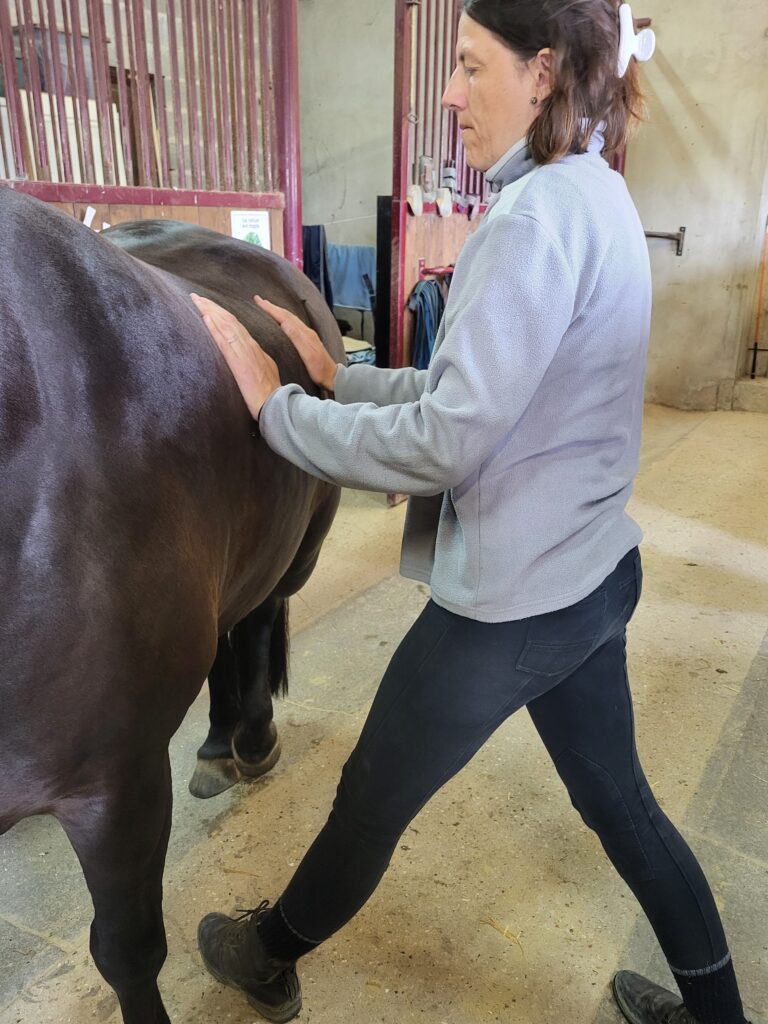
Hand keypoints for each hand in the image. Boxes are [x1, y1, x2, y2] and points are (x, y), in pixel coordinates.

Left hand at [191, 293, 280, 420]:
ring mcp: (243, 352)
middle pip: (228, 320)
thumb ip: (257, 356)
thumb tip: (251, 350)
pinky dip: (215, 328)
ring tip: (197, 301)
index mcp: (253, 346)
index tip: (209, 304)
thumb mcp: (266, 366)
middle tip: (196, 296)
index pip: (235, 324)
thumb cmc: (271, 389)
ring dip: (210, 311)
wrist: (274, 401)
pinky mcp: (237, 362)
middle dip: (212, 306)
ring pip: (225, 325)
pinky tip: (206, 318)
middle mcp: (248, 344)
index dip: (221, 312)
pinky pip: (224, 341)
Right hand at [254, 295, 337, 392]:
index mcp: (304, 334)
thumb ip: (297, 339)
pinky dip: (284, 318)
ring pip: (290, 318)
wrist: (332, 376)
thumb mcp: (308, 356)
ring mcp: (308, 334)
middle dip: (272, 307)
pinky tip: (280, 320)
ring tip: (267, 307)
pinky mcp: (308, 339)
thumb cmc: (319, 370)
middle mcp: (306, 331)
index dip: (271, 309)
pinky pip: (293, 324)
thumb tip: (284, 323)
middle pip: (287, 315)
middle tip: (258, 300)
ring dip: (277, 311)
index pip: (284, 317)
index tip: (258, 301)